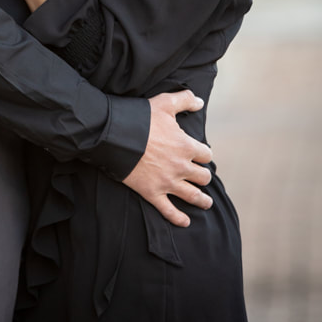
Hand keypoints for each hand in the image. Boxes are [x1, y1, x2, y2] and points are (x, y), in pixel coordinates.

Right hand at [122, 90, 212, 226]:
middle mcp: (181, 166)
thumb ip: (184, 99)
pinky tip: (185, 222)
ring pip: (193, 196)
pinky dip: (178, 218)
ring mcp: (167, 182)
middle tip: (201, 177)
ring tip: (206, 202)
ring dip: (202, 200)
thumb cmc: (141, 118)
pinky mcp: (152, 193)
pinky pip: (169, 210)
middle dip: (203, 176)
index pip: (205, 154)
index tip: (200, 155)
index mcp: (186, 146)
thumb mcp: (164, 102)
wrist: (115, 136)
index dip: (203, 154)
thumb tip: (200, 102)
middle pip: (203, 177)